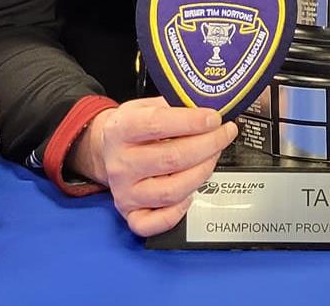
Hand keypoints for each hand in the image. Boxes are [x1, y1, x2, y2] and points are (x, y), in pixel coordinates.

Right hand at [69, 97, 238, 236]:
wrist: (105, 149)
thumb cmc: (133, 128)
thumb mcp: (147, 105)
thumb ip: (175, 106)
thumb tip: (211, 107)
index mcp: (121, 130)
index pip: (157, 124)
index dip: (191, 121)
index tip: (214, 118)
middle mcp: (120, 163)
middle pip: (171, 159)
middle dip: (208, 145)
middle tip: (224, 134)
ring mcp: (124, 192)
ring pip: (171, 192)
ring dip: (202, 173)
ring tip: (212, 157)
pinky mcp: (130, 213)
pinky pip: (154, 224)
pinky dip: (177, 213)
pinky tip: (190, 194)